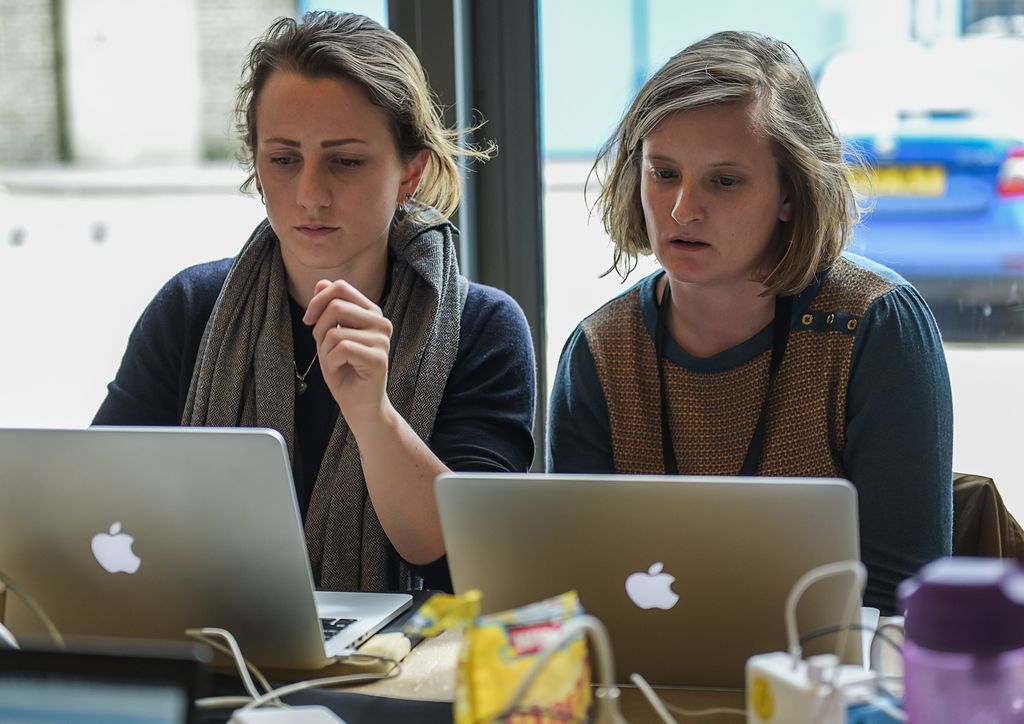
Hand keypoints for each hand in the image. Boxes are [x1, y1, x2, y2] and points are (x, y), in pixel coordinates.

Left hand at [303, 279, 393, 429]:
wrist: (358, 403)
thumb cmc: (344, 369)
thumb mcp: (329, 334)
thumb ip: (327, 308)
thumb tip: (321, 283)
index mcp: (371, 312)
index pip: (341, 287)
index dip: (318, 300)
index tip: (309, 320)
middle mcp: (381, 322)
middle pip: (336, 306)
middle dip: (319, 328)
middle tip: (323, 348)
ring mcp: (382, 340)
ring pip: (336, 331)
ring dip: (325, 350)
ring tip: (334, 362)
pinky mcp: (378, 358)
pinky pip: (342, 348)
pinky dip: (331, 361)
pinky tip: (340, 369)